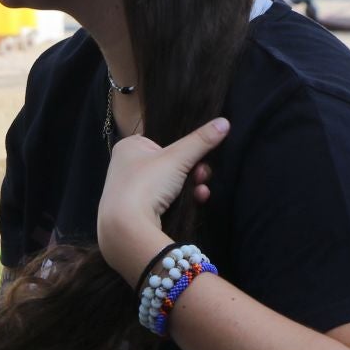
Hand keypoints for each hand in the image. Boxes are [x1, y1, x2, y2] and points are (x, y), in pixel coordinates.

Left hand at [96, 117, 229, 284]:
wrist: (127, 228)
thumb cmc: (146, 183)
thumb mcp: (177, 158)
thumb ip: (200, 140)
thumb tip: (223, 122)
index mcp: (129, 147)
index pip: (162, 140)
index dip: (183, 148)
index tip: (200, 155)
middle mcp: (126, 166)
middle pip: (170, 163)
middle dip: (192, 169)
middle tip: (202, 174)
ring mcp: (131, 190)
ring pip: (171, 182)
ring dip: (191, 185)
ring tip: (201, 189)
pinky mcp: (139, 211)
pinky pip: (166, 200)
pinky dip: (184, 199)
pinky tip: (198, 200)